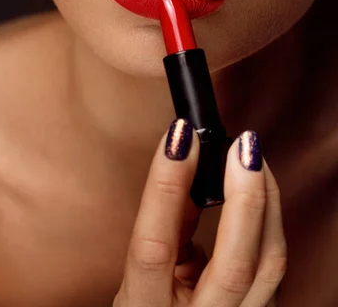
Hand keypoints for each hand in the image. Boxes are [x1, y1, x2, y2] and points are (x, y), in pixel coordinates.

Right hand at [113, 120, 286, 305]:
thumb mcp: (140, 277)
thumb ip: (164, 228)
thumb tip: (191, 169)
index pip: (155, 247)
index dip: (166, 187)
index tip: (180, 137)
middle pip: (236, 263)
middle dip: (245, 195)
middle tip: (243, 144)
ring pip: (270, 263)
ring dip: (267, 201)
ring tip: (253, 156)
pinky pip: (274, 265)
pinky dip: (270, 220)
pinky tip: (259, 191)